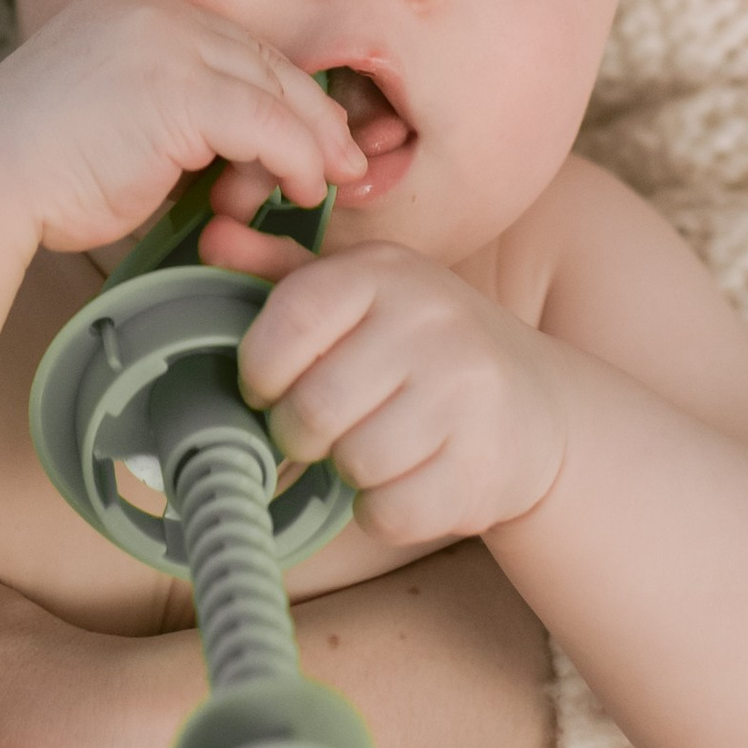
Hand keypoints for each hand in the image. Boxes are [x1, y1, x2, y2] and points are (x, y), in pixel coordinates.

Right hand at [0, 0, 363, 258]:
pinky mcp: (180, 91)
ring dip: (311, 143)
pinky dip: (297, 161)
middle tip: (345, 161)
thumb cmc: (42, 167)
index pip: (233, 44)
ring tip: (323, 185)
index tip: (311, 137)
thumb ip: (178, 113)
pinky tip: (302, 191)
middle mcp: (153, 7)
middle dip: (312, 115)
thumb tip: (248, 152)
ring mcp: (166, 41)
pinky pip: (269, 127)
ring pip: (275, 90)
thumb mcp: (117, 112)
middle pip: (263, 59)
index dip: (280, 93)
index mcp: (134, 2)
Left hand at [227, 238, 567, 547]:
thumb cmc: (424, 347)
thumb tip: (211, 235)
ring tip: (372, 445)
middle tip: (321, 428)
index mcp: (386, 273)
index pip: (288, 323)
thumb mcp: (362, 294)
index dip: (260, 371)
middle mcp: (430, 323)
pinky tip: (407, 478)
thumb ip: (283, 271)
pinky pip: (391, 511)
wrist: (537, 407)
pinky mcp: (484, 466)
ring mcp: (465, 394)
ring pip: (352, 464)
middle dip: (301, 433)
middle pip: (313, 409)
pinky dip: (384, 509)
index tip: (268, 386)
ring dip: (347, 470)